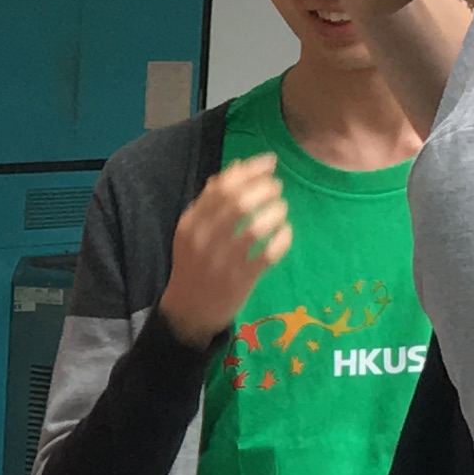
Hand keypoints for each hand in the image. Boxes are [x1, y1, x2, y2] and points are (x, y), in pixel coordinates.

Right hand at [160, 153, 289, 345]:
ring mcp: (222, 261)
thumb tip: (237, 166)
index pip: (222, 187)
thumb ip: (212, 200)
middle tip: (277, 187)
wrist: (188, 312)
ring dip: (276, 212)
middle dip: (265, 188)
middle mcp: (203, 240)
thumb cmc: (194, 265)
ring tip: (281, 208)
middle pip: (239, 203)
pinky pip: (269, 253)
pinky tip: (285, 232)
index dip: (251, 170)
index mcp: (190, 224)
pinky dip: (283, 238)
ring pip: (257, 227)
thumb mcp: (193, 231)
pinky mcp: (241, 280)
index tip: (269, 162)